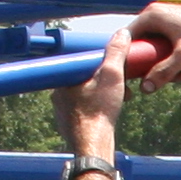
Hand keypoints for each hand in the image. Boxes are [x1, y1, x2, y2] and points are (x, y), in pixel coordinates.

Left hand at [55, 32, 129, 153]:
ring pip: (85, 94)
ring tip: (119, 100)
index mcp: (64, 79)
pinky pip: (84, 109)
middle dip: (105, 79)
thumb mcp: (112, 75)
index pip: (83, 61)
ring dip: (103, 94)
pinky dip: (97, 108)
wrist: (93, 145)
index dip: (101, 62)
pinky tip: (109, 113)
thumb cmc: (99, 111)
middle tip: (121, 84)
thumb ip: (116, 53)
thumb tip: (122, 34)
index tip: (114, 65)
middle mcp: (58, 94)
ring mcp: (62, 110)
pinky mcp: (69, 124)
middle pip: (85, 78)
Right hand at [125, 1, 180, 85]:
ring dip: (167, 66)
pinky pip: (165, 49)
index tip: (135, 75)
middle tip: (169, 78)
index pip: (127, 38)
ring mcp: (165, 22)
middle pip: (142, 45)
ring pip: (155, 50)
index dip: (129, 57)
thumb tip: (146, 88)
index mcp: (152, 15)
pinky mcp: (174, 30)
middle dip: (153, 66)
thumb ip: (164, 72)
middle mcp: (155, 14)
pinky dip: (174, 61)